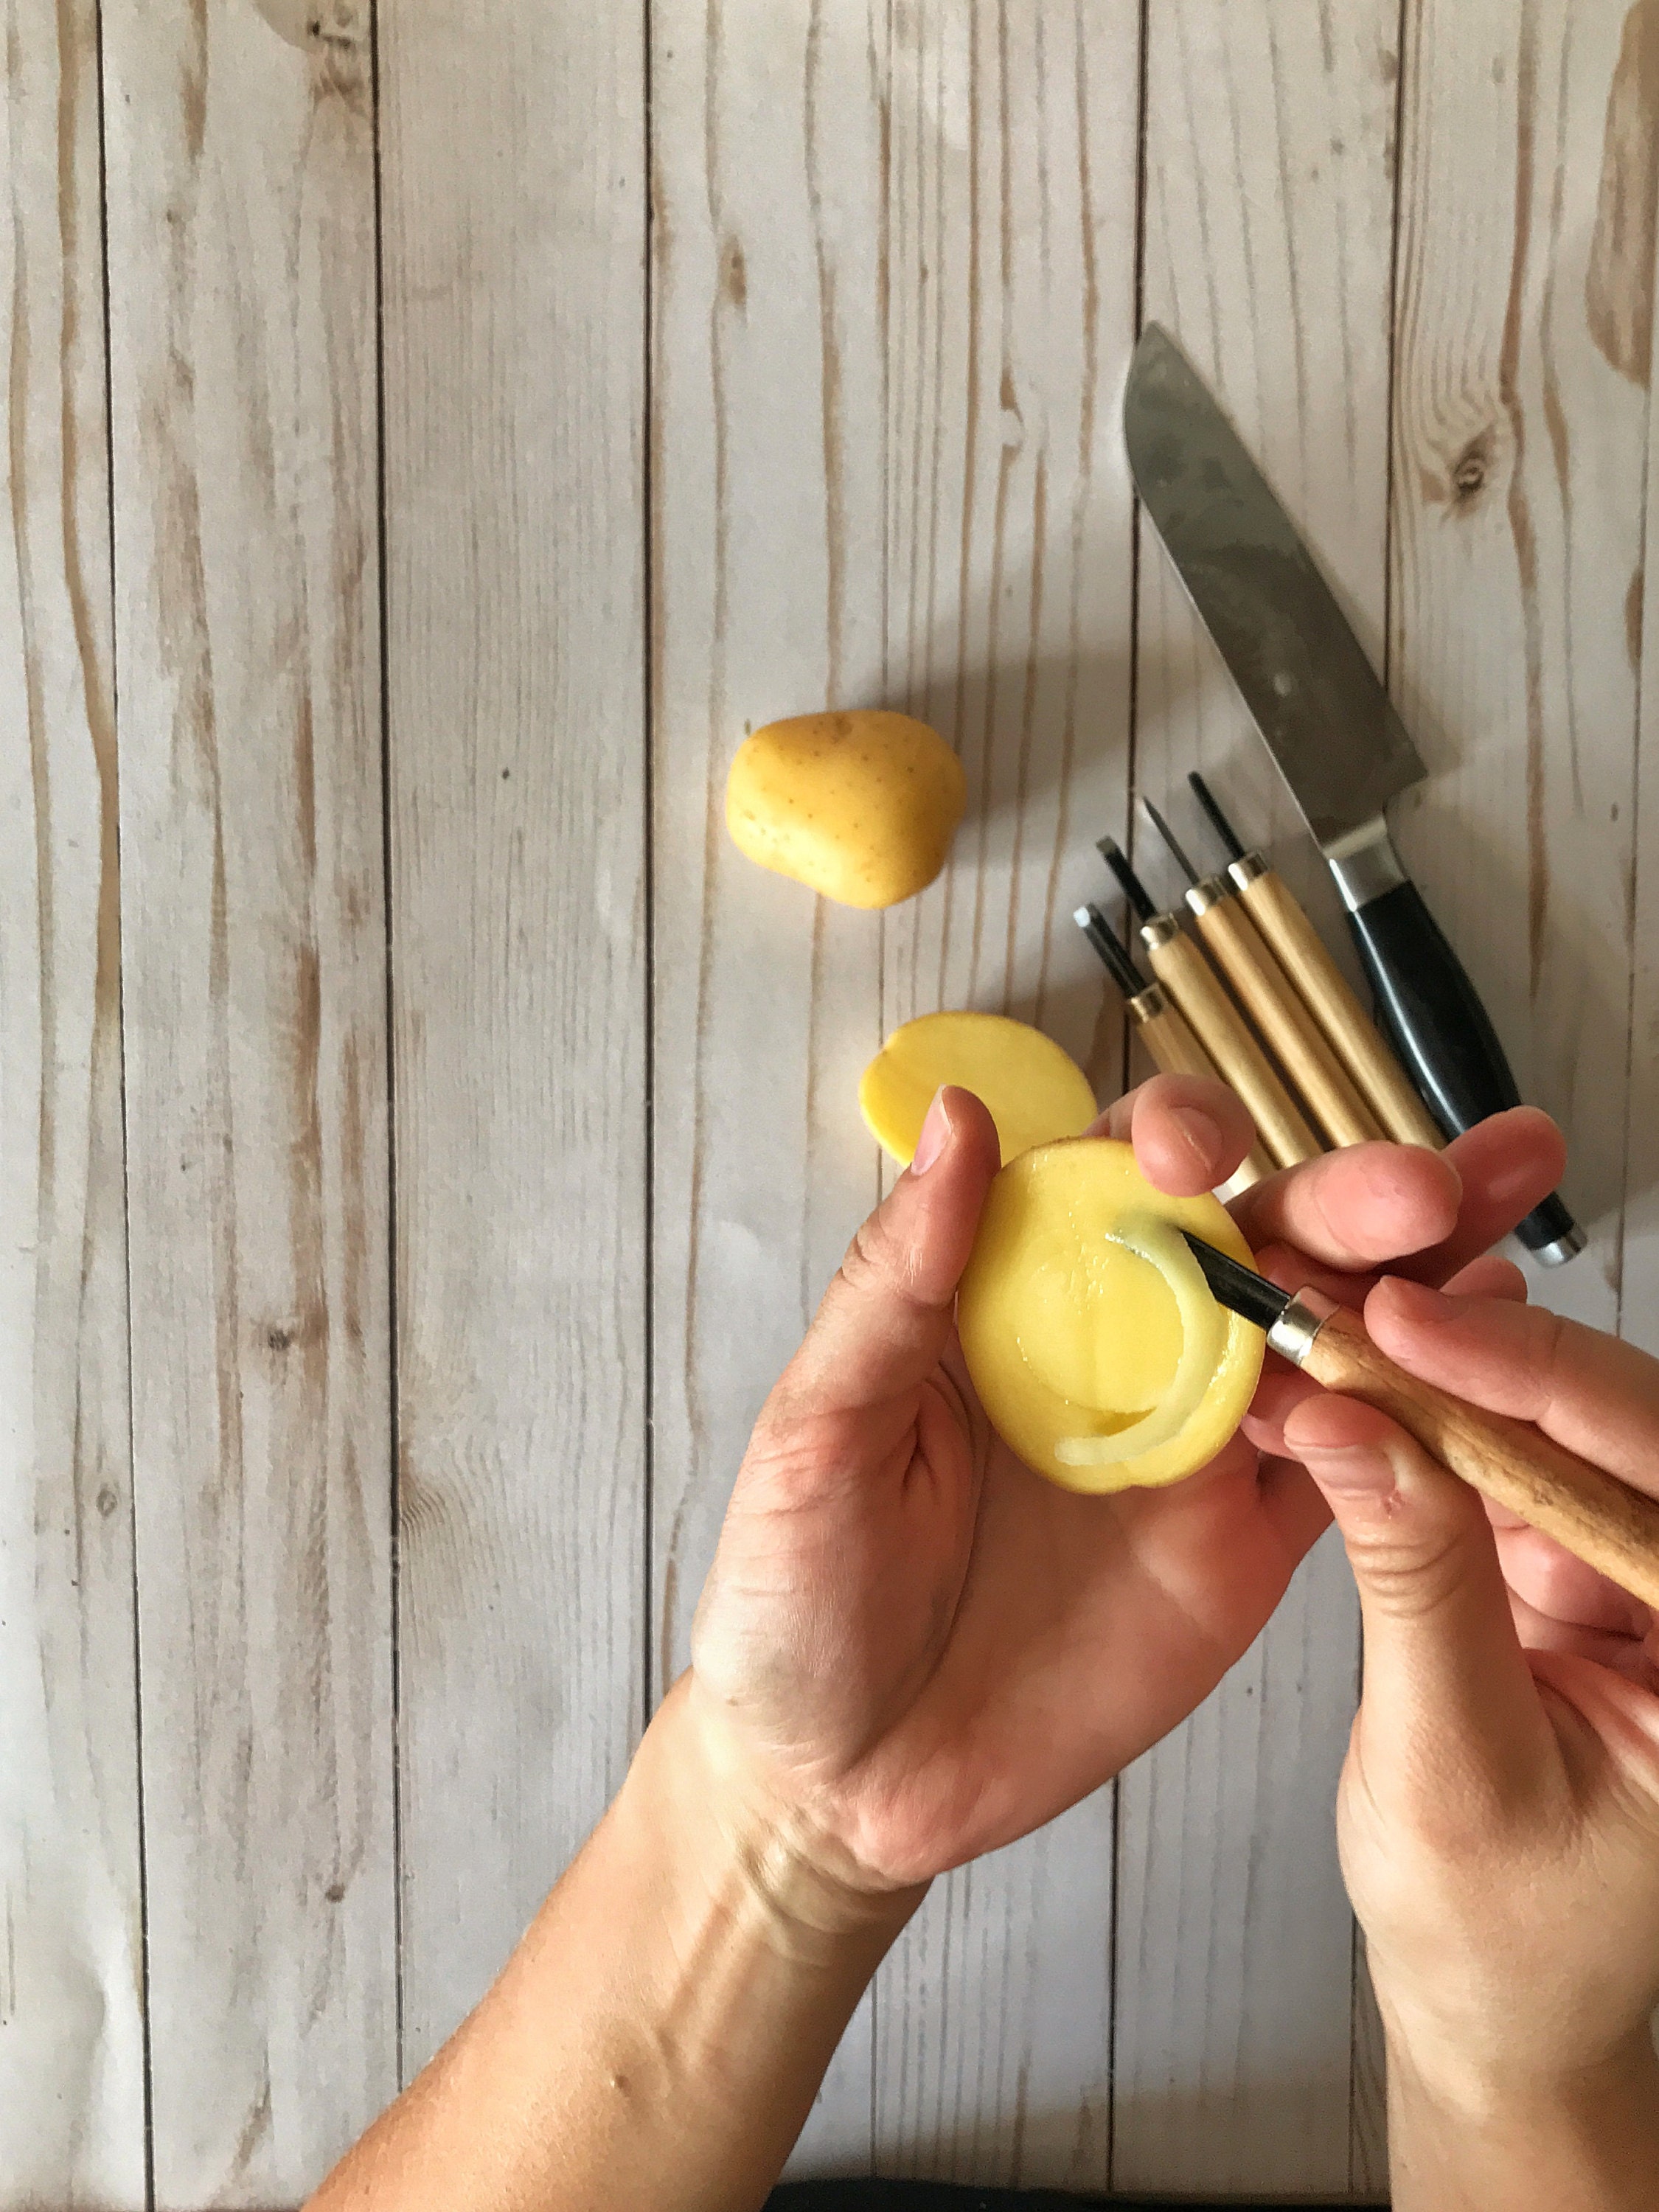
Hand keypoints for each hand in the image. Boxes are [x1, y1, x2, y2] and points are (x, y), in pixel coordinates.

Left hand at [688, 1079, 1564, 1900]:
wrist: (839, 1783)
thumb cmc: (794, 1597)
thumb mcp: (818, 1432)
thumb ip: (897, 1283)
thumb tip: (961, 1119)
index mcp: (1015, 1292)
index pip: (1114, 1173)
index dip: (1170, 1139)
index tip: (1191, 1158)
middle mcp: (1117, 1347)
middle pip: (1249, 1240)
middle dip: (1340, 1198)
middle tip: (1421, 1189)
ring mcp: (1190, 1445)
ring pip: (1321, 1335)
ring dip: (1412, 1285)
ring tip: (1497, 1234)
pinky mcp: (1239, 1546)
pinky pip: (1345, 1471)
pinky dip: (1410, 1427)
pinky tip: (1476, 1380)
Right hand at [1249, 1275, 1658, 2203]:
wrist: (1495, 2014)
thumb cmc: (1504, 1940)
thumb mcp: (1449, 1768)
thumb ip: (1415, 1586)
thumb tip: (1353, 1426)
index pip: (1652, 1468)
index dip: (1539, 1382)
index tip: (1414, 1328)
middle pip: (1607, 1427)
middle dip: (1479, 1363)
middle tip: (1352, 1311)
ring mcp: (1624, 1574)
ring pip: (1538, 1431)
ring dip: (1429, 1384)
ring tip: (1325, 1335)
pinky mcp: (1554, 1568)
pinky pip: (1487, 1469)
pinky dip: (1407, 1431)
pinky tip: (1336, 1396)